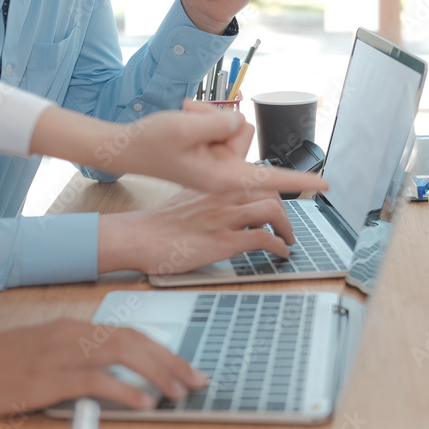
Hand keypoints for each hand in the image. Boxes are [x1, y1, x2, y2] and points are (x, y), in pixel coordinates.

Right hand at [0, 319, 206, 416]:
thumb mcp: (41, 352)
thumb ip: (76, 357)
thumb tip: (113, 374)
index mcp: (72, 327)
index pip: (129, 333)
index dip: (162, 350)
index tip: (185, 367)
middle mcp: (71, 334)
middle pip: (135, 341)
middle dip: (172, 360)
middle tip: (196, 380)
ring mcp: (60, 354)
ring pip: (123, 354)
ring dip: (158, 373)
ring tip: (179, 391)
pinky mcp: (48, 378)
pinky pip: (98, 381)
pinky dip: (127, 391)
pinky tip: (144, 403)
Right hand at [99, 187, 295, 274]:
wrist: (141, 237)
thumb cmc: (160, 223)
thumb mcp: (188, 198)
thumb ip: (211, 197)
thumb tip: (227, 205)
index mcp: (214, 184)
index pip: (254, 175)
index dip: (274, 185)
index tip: (282, 198)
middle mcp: (222, 195)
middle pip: (268, 189)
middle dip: (283, 207)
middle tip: (284, 223)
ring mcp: (224, 218)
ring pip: (272, 209)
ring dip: (286, 226)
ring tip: (287, 238)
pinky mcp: (223, 241)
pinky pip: (263, 238)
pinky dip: (279, 246)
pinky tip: (280, 252)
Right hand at [104, 100, 326, 195]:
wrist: (126, 147)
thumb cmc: (151, 141)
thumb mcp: (186, 124)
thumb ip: (220, 122)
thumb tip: (237, 122)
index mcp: (221, 177)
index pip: (267, 177)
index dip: (298, 179)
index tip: (326, 184)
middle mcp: (224, 172)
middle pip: (244, 132)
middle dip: (219, 117)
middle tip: (189, 113)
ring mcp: (218, 163)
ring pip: (232, 126)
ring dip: (209, 116)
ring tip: (184, 120)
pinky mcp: (212, 154)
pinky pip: (221, 127)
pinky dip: (203, 119)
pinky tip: (183, 123)